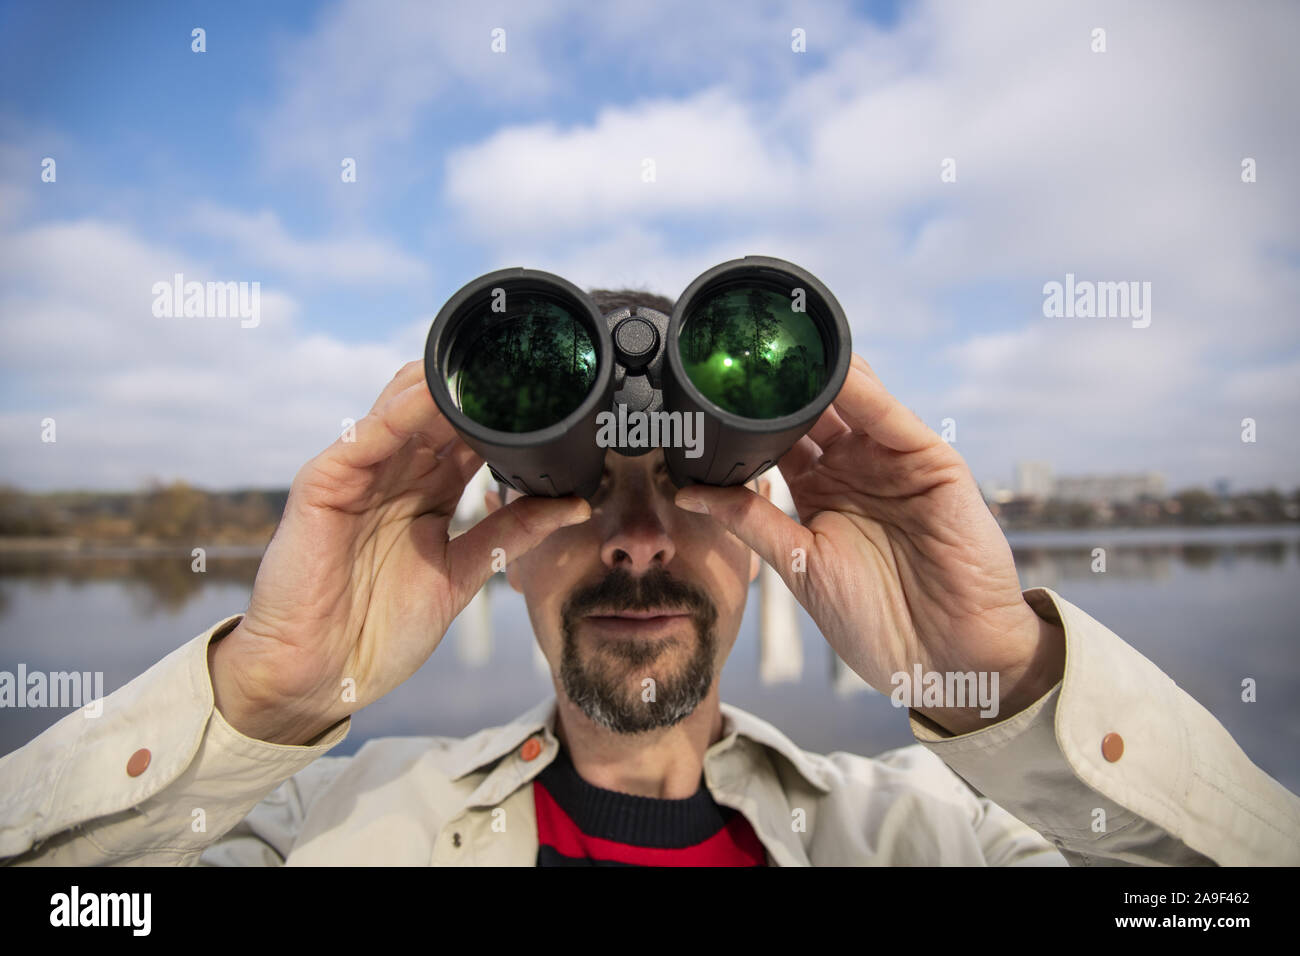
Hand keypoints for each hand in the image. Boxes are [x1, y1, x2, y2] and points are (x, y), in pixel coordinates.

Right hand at [208, 361, 589, 744]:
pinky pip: (364, 437)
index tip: (551, 394)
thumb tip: (575, 505)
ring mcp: (359, 475)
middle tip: (528, 367)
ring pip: (402, 410)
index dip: (506, 415)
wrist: (319, 675)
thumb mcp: (461, 574)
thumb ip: (511, 534)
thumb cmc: (380, 630)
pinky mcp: (323, 483)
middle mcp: (395, 475)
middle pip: (440, 413)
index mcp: (429, 493)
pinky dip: (397, 412)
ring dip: (444, 389)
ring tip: (487, 365)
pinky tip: (430, 395)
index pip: (470, 436)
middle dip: (479, 391)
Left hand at [674, 353, 1063, 734]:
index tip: (712, 386)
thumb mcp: (799, 565)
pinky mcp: (931, 463)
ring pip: (853, 402)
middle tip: (742, 350)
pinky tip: (836, 370)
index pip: (781, 437)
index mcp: (820, 492)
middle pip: (814, 410)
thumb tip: (688, 494)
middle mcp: (856, 469)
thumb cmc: (875, 622)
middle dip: (782, 383)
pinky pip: (892, 418)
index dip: (751, 414)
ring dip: (819, 376)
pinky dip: (865, 392)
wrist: (944, 658)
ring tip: (781, 346)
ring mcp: (893, 462)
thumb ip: (750, 521)